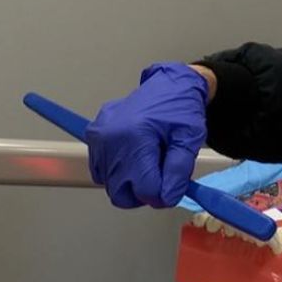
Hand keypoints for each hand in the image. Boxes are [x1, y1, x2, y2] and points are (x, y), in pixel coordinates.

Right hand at [87, 62, 209, 208]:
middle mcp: (110, 138)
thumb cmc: (180, 109)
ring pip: (111, 185)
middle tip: (160, 177)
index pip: (144, 189)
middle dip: (143, 193)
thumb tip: (166, 196)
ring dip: (131, 183)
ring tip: (148, 160)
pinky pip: (102, 172)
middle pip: (120, 193)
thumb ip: (178, 171)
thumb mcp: (189, 139)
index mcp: (135, 137)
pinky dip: (119, 173)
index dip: (162, 194)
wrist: (168, 85)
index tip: (172, 185)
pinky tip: (135, 157)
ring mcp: (98, 138)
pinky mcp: (93, 137)